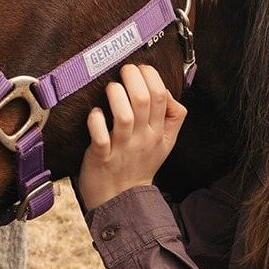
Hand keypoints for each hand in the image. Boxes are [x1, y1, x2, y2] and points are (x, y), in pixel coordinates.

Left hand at [79, 63, 187, 210]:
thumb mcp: (166, 142)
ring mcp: (122, 148)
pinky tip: (95, 114)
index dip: (151, 76)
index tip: (140, 69)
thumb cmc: (141, 164)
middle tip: (124, 71)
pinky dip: (96, 121)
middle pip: (144, 100)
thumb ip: (173, 116)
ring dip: (116, 95)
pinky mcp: (102, 157)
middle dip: (133, 77)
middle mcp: (143, 138)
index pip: (161, 96)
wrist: (123, 200)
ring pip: (124, 116)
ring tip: (111, 88)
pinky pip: (100, 137)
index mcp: (158, 132)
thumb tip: (166, 90)